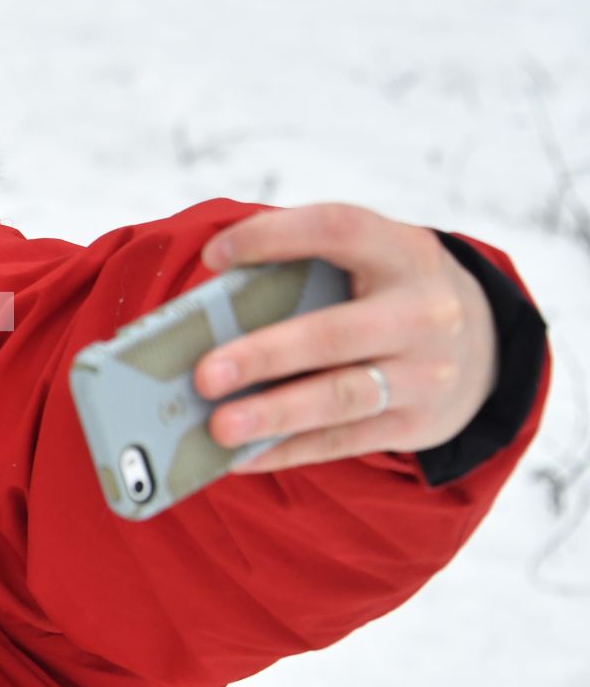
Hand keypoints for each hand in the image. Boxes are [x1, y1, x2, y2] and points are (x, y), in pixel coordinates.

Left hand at [193, 203, 497, 471]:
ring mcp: (426, 373)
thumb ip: (303, 273)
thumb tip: (205, 316)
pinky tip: (238, 457)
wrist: (483, 346)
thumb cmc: (385, 295)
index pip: (336, 229)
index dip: (274, 237)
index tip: (213, 254)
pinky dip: (286, 450)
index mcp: (401, 251)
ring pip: (341, 397)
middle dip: (264, 355)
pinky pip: (343, 441)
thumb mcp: (369, 262)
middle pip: (334, 334)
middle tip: (203, 374)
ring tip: (218, 426)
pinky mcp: (418, 424)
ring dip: (273, 414)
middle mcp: (423, 311)